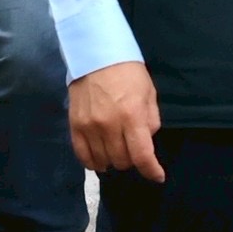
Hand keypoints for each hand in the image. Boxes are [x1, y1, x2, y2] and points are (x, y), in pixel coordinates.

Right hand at [69, 61, 163, 182]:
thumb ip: (151, 120)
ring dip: (113, 161)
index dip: (151, 170)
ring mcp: (90, 127)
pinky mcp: (75, 126)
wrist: (96, 55)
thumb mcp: (149, 93)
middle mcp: (110, 125)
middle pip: (122, 161)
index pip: (142, 155)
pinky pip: (82, 155)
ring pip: (103, 161)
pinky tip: (100, 159)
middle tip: (134, 150)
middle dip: (132, 161)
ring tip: (117, 153)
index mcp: (132, 116)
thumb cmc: (128, 73)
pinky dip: (93, 162)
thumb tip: (147, 141)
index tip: (158, 176)